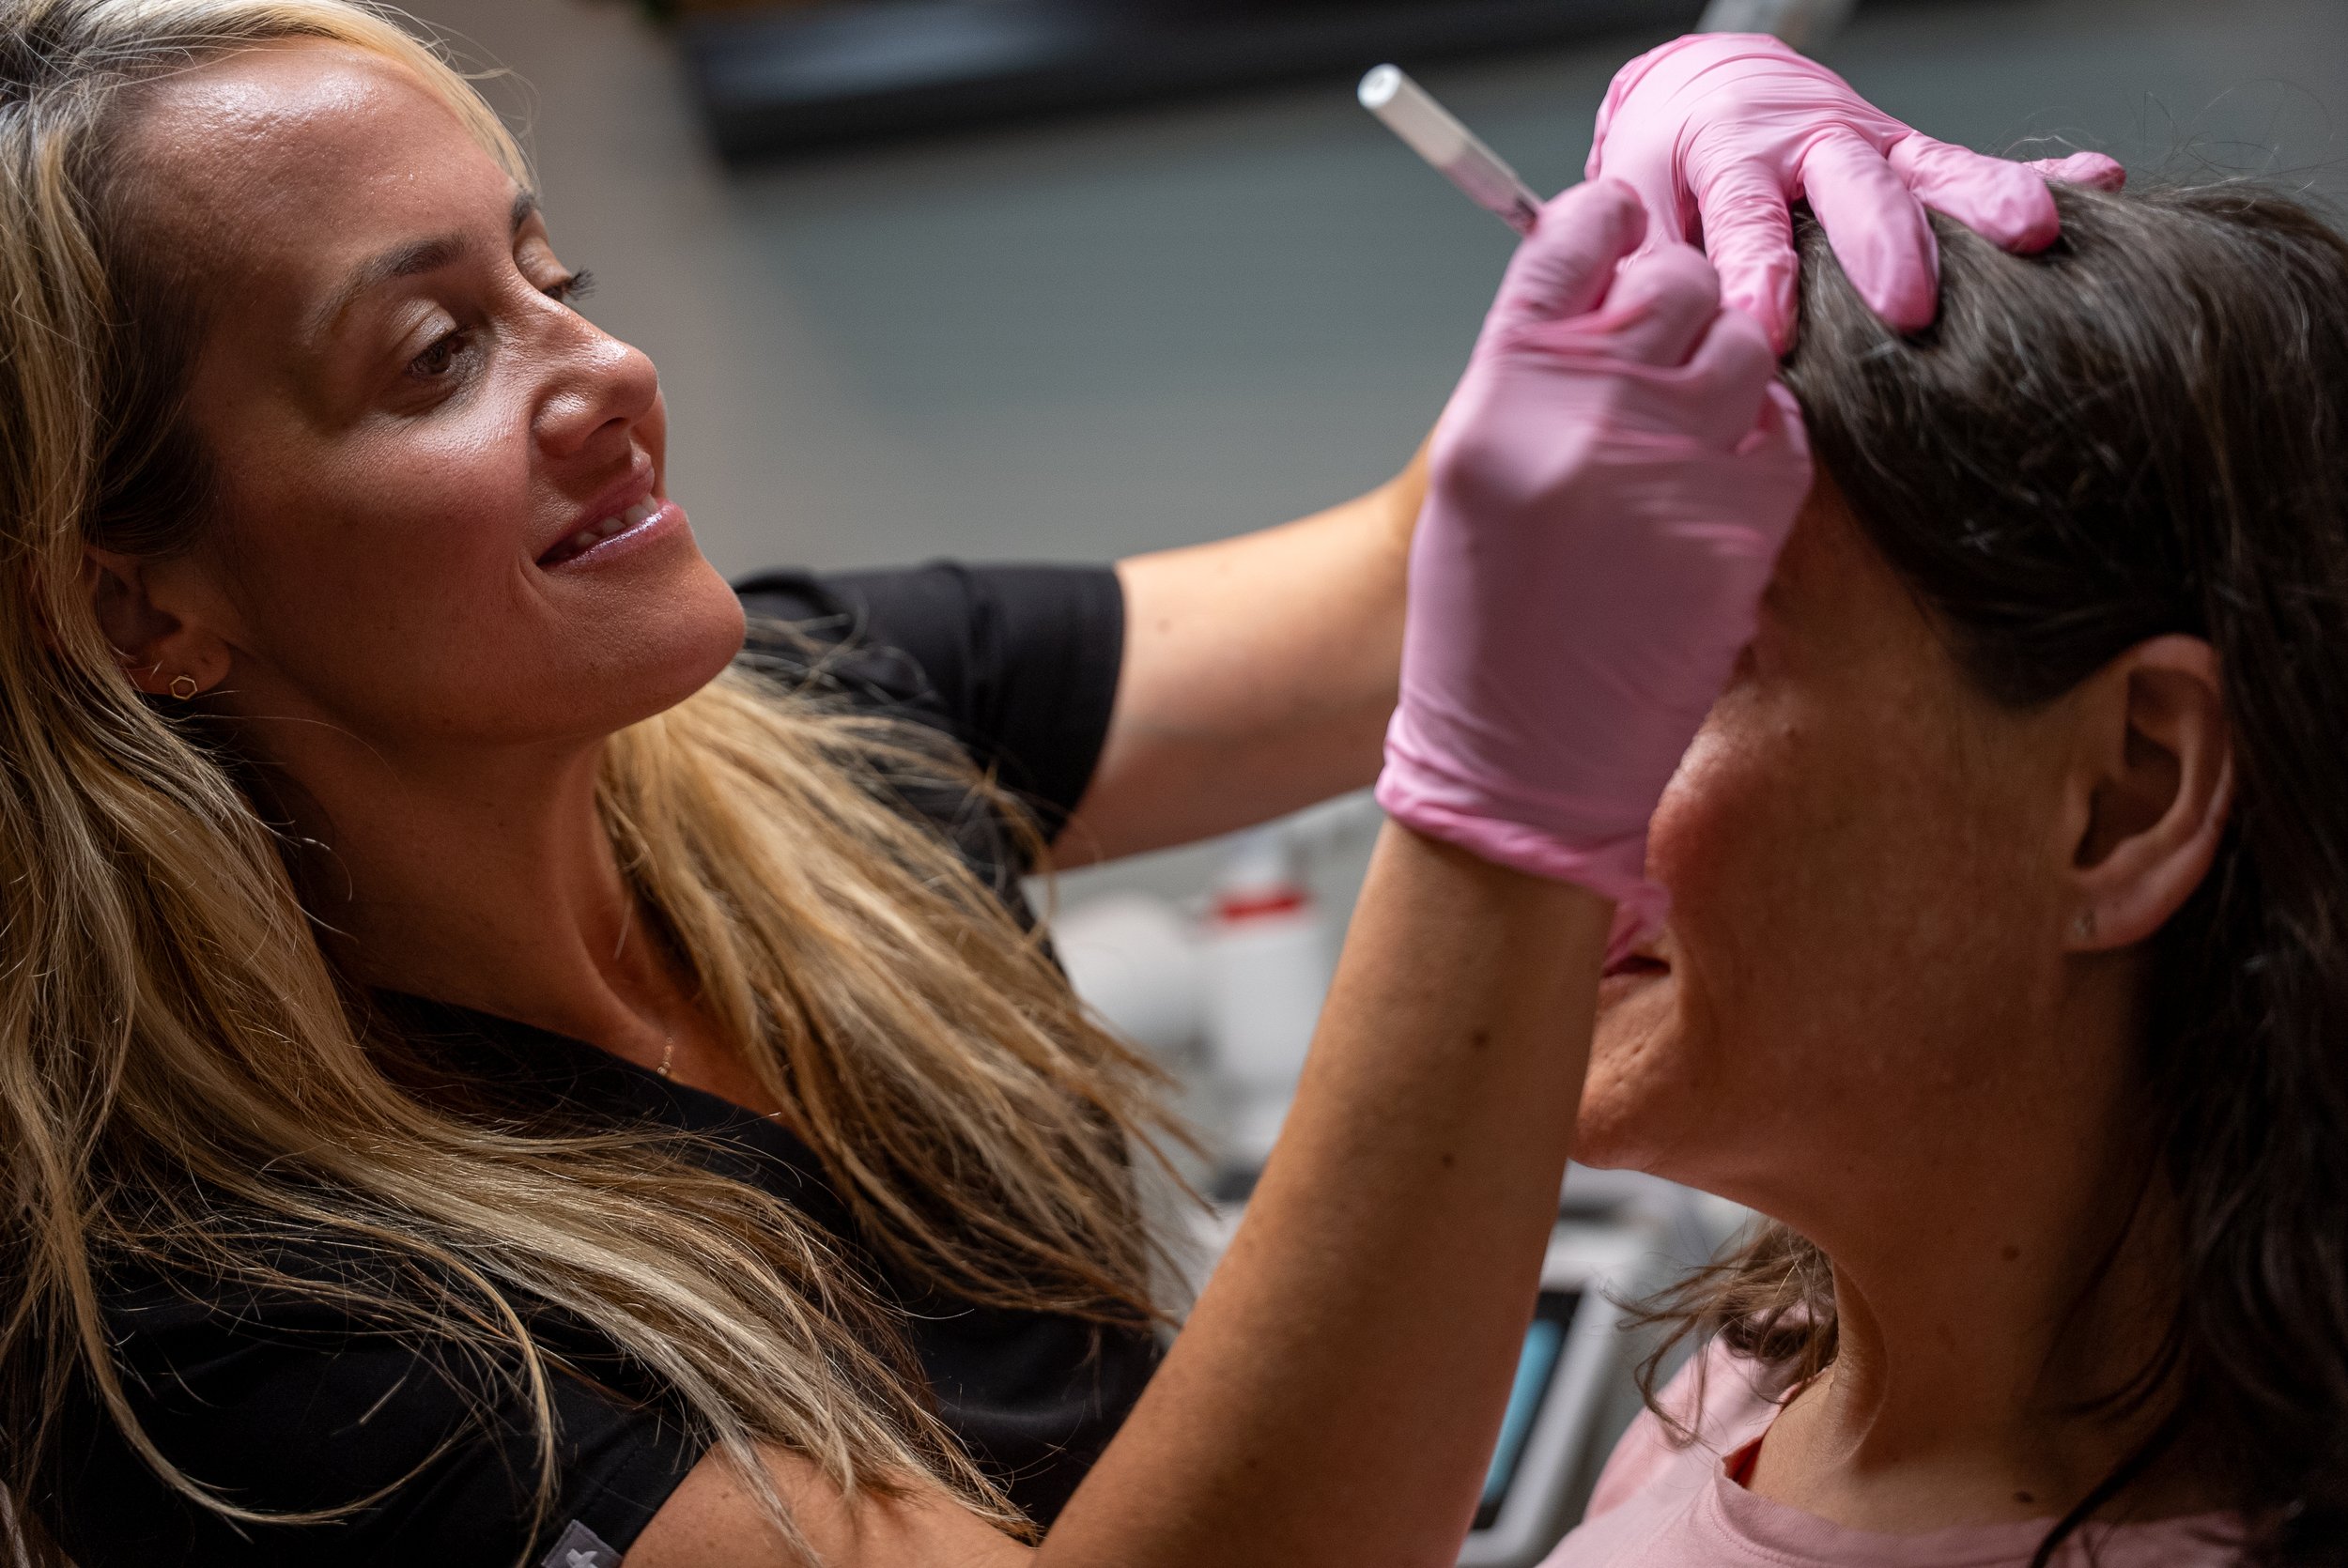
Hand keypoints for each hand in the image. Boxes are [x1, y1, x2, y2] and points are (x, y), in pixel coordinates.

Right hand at [1376, 179, 1809, 940]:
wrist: (1521, 758)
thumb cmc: (1484, 624)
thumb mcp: (1474, 478)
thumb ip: (1535, 372)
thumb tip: (1610, 289)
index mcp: (1498, 398)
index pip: (1573, 237)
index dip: (1609, 222)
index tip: (1623, 232)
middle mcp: (1584, 418)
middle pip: (1675, 277)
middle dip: (1677, 299)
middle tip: (1664, 346)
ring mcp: (1670, 469)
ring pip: (1744, 343)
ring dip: (1726, 367)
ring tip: (1690, 427)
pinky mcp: (1742, 523)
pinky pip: (1783, 430)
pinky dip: (1760, 442)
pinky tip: (1715, 485)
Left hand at [1586, 32, 2126, 349]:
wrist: (1708, 88)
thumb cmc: (1669, 167)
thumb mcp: (1639, 210)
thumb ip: (1656, 273)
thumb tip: (1666, 351)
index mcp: (1728, 156)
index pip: (1743, 220)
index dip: (1756, 274)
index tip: (1767, 331)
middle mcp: (1807, 143)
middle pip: (1852, 189)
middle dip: (1884, 244)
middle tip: (1909, 305)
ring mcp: (1870, 147)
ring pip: (1930, 172)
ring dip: (1983, 201)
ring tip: (2033, 235)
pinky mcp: (1911, 155)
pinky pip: (1975, 165)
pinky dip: (2043, 173)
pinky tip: (2099, 183)